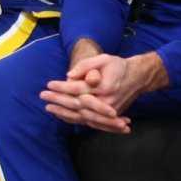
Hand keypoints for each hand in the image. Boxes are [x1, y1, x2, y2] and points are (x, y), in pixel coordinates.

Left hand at [41, 52, 166, 133]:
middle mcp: (107, 102)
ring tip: (48, 107)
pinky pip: (88, 121)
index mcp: (106, 87)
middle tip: (42, 95)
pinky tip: (61, 116)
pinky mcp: (108, 118)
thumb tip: (69, 75)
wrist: (137, 78)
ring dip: (63, 113)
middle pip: (77, 104)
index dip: (62, 87)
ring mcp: (108, 113)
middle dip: (58, 100)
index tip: (48, 84)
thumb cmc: (117, 66)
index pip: (79, 89)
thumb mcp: (104, 59)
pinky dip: (73, 119)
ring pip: (82, 116)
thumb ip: (86, 66)